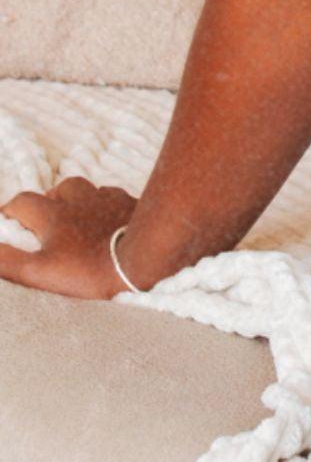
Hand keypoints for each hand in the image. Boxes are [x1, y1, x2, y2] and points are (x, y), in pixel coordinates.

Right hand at [0, 176, 139, 299]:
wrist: (145, 260)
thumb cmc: (90, 270)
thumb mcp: (40, 272)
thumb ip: (8, 261)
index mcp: (54, 214)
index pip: (22, 201)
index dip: (10, 210)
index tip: (6, 221)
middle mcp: (81, 199)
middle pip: (59, 189)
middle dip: (48, 201)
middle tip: (45, 220)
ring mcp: (109, 199)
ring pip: (89, 189)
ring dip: (77, 199)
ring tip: (76, 217)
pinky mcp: (132, 204)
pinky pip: (114, 196)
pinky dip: (104, 204)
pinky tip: (107, 217)